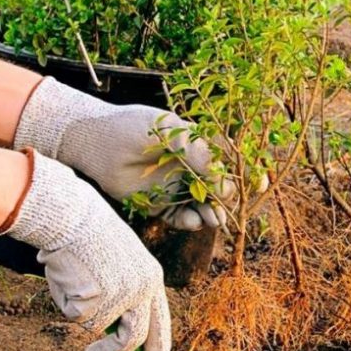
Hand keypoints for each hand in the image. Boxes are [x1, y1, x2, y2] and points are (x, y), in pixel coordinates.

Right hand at [1, 151, 170, 350]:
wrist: (72, 214)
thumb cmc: (89, 238)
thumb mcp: (119, 265)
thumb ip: (123, 298)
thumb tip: (116, 337)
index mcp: (152, 278)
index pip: (160, 323)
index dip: (158, 350)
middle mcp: (143, 288)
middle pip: (135, 337)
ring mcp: (122, 294)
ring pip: (98, 327)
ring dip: (82, 317)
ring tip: (73, 292)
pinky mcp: (98, 297)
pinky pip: (76, 316)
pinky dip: (66, 302)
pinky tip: (68, 276)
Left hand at [13, 77, 231, 230]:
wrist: (92, 142)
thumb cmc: (131, 128)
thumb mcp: (171, 134)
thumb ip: (199, 155)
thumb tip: (225, 183)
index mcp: (196, 145)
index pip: (228, 162)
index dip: (244, 175)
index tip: (258, 186)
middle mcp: (188, 167)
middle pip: (219, 188)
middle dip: (227, 200)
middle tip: (228, 209)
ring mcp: (174, 186)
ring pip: (202, 206)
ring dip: (212, 214)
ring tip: (214, 220)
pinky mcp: (157, 204)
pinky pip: (180, 217)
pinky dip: (190, 222)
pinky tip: (194, 221)